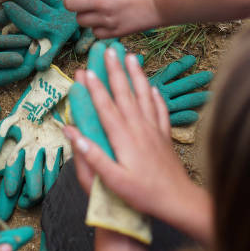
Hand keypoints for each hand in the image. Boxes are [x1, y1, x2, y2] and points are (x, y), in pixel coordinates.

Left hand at [65, 0, 162, 37]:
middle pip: (70, 4)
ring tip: (100, 13)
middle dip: (75, 3)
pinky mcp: (114, 31)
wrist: (166, 0)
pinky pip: (95, 33)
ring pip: (81, 21)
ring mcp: (106, 17)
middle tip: (85, 3)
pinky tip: (109, 22)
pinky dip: (99, 29)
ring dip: (87, 17)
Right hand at [65, 49, 211, 241]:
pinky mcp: (164, 136)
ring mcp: (154, 130)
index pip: (106, 106)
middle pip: (125, 93)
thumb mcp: (113, 180)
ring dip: (136, 74)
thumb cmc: (143, 194)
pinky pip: (160, 110)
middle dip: (115, 70)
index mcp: (123, 137)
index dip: (95, 88)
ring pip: (144, 95)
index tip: (85, 70)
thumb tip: (71, 133)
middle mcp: (139, 128)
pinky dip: (156, 96)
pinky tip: (154, 88)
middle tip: (108, 50)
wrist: (178, 201)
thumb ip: (92, 156)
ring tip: (132, 56)